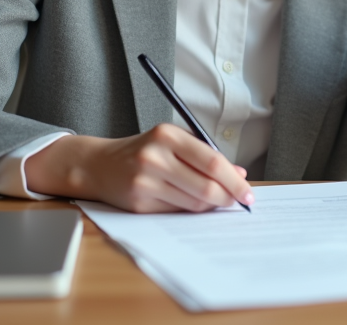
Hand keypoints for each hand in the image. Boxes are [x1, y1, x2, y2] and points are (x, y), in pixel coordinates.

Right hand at [25, 125, 254, 212]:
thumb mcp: (173, 141)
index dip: (234, 180)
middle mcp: (154, 157)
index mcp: (167, 135)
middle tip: (238, 201)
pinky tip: (193, 203)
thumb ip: (205, 154)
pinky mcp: (138, 203)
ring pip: (193, 203)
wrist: (98, 164)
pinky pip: (177, 211)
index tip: (247, 191)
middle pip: (206, 186)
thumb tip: (239, 174)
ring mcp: (145, 181)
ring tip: (217, 201)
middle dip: (228, 197)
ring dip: (211, 205)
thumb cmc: (143, 150)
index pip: (211, 162)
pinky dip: (191, 210)